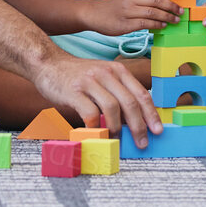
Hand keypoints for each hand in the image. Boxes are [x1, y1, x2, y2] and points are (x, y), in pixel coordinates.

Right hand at [32, 53, 162, 147]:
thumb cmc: (77, 76)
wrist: (48, 64)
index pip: (141, 93)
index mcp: (117, 70)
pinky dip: (95, 127)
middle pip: (130, 102)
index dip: (151, 114)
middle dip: (139, 126)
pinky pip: (90, 113)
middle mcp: (106, 73)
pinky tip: (96, 133)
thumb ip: (117, 92)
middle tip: (142, 142)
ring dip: (118, 128)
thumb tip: (135, 119)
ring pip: (112, 108)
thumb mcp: (102, 77)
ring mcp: (89, 82)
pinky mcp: (73, 91)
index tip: (157, 130)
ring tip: (118, 140)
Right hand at [88, 0, 183, 35]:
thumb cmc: (115, 4)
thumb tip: (166, 0)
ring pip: (153, 12)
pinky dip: (157, 24)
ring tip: (175, 20)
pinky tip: (163, 25)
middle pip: (157, 0)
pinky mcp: (126, 24)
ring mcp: (128, 11)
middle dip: (172, 6)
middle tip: (180, 11)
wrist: (95, 14)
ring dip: (167, 16)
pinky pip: (146, 24)